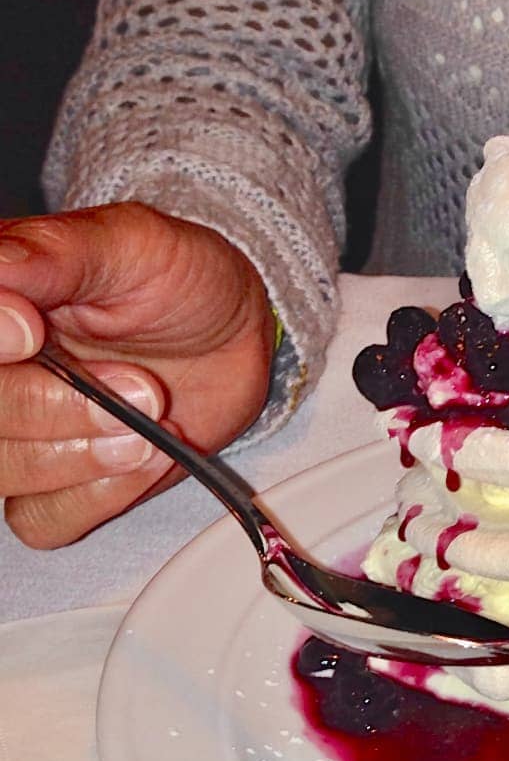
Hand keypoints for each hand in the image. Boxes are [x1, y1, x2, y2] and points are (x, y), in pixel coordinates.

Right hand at [0, 202, 275, 546]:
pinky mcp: (57, 483)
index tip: (31, 333)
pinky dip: (99, 496)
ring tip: (153, 420)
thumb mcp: (132, 242)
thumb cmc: (178, 277)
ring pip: (5, 470)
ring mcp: (20, 432)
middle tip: (139, 386)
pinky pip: (42, 518)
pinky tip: (146, 457)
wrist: (233, 329)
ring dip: (84, 455)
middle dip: (55, 407)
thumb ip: (56, 253)